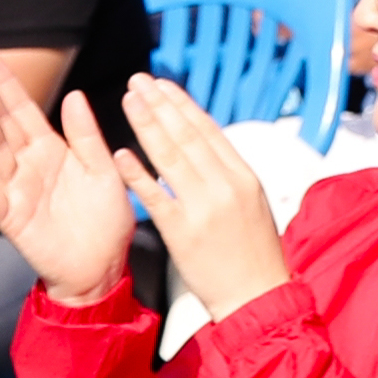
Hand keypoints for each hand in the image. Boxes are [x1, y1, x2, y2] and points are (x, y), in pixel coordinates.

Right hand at [0, 51, 134, 306]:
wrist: (103, 266)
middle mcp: (28, 165)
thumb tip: (73, 95)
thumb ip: (86, 135)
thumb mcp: (103, 169)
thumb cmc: (104, 218)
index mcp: (51, 150)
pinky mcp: (13, 218)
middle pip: (3, 124)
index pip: (23, 110)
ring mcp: (17, 190)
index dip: (7, 84)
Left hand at [114, 73, 289, 320]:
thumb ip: (226, 173)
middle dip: (160, 105)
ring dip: (146, 125)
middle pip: (187, 136)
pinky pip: (155, 196)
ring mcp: (203, 207)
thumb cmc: (254, 252)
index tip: (163, 85)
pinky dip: (137, 173)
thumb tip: (201, 146)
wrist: (256, 294)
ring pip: (170, 157)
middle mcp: (225, 186)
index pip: (208, 129)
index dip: (182, 104)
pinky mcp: (183, 231)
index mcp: (243, 176)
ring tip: (128, 103)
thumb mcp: (252, 202)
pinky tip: (121, 153)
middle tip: (138, 82)